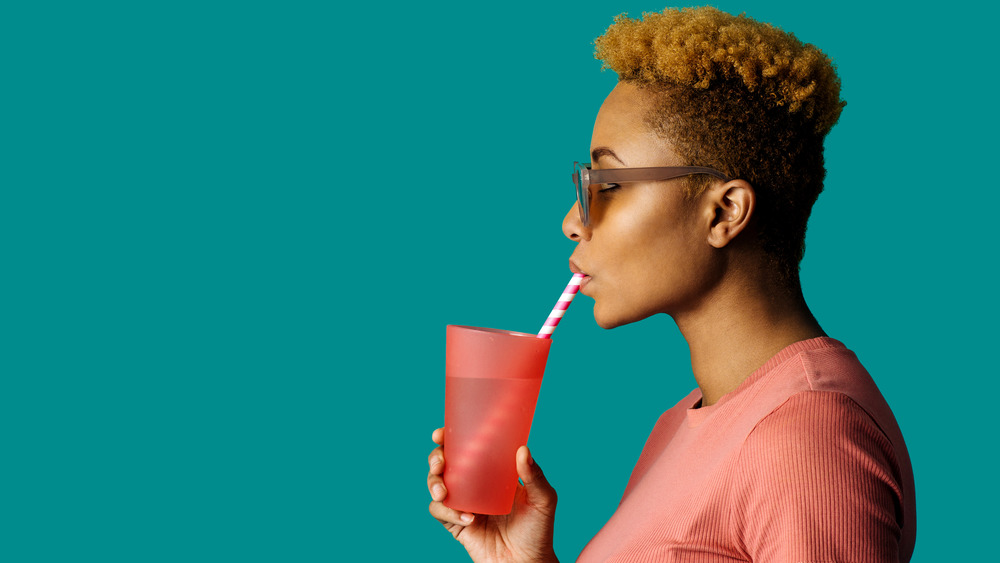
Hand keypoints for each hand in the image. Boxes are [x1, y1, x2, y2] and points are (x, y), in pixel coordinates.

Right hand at [427, 428, 558, 562]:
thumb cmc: (538, 531)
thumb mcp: (543, 499)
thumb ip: (534, 476)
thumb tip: (523, 449)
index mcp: (492, 472)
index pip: (467, 448)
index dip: (450, 438)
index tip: (440, 433)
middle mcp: (474, 485)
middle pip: (444, 464)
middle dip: (435, 458)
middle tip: (440, 462)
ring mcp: (463, 504)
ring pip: (435, 485)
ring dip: (433, 483)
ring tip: (443, 491)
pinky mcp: (456, 525)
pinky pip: (440, 512)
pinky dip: (447, 512)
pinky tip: (467, 518)